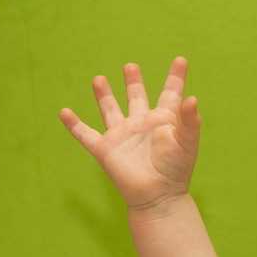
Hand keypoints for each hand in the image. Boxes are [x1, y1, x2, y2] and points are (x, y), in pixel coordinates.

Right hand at [60, 57, 200, 210]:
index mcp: (163, 121)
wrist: (158, 196)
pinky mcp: (105, 149)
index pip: (170, 94)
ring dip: (104, 95)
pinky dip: (73, 124)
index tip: (181, 60)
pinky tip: (64, 112)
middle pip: (137, 98)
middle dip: (134, 82)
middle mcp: (142, 125)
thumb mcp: (186, 143)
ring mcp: (122, 136)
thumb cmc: (175, 171)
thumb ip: (190, 121)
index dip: (175, 78)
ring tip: (99, 79)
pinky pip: (85, 134)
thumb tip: (192, 98)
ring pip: (110, 110)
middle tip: (131, 66)